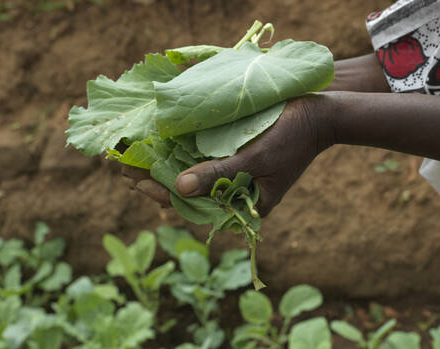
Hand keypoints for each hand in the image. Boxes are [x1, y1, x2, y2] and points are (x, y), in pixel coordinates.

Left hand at [122, 96, 333, 215]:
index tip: (135, 182)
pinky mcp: (232, 154)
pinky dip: (179, 154)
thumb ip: (220, 174)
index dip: (162, 194)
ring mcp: (233, 172)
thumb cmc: (293, 140)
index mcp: (244, 204)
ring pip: (190, 175)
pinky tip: (156, 148)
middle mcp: (235, 191)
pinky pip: (201, 158)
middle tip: (121, 170)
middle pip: (188, 192)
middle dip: (154, 181)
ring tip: (131, 160)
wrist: (318, 115)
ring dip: (162, 167)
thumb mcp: (258, 159)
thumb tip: (179, 188)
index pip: (195, 206)